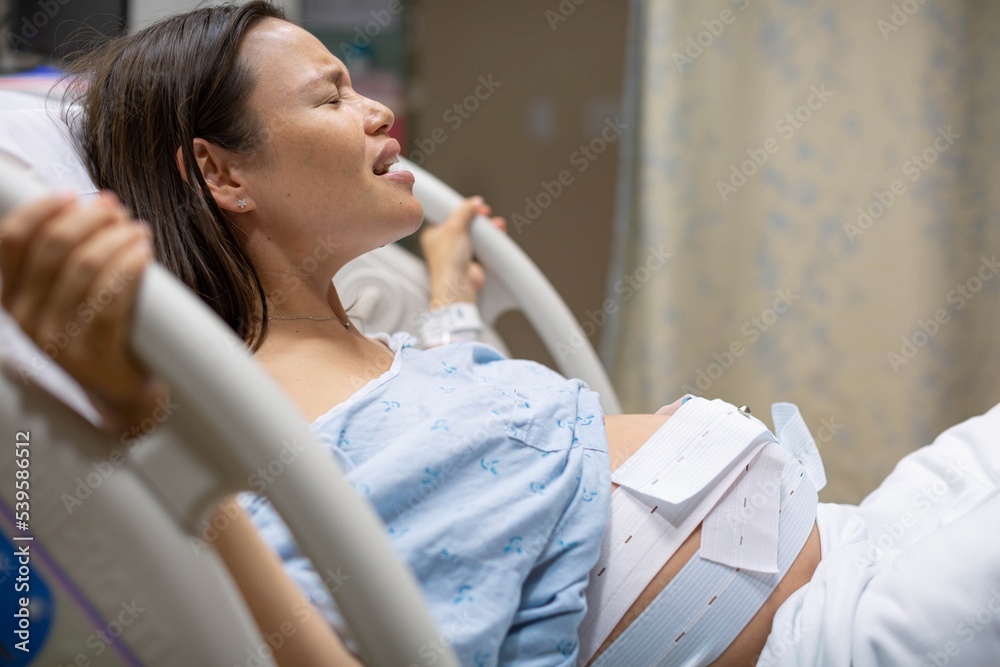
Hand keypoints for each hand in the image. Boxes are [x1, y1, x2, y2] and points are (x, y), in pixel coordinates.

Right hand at [0, 192, 163, 432]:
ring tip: (137, 229)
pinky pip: (112, 298)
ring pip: (86, 267)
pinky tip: (143, 252)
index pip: (10, 241)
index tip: (73, 195)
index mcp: (11, 298)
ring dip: (117, 237)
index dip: (40, 210)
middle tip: (117, 210)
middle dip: (89, 219)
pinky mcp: (93, 355)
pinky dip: (129, 265)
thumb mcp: (67, 294)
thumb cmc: (100, 328)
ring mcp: (57, 339)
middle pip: (54, 247)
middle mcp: (25, 319)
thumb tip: (91, 201)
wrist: (122, 390)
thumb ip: (64, 256)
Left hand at [419, 196, 505, 309]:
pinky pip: (483, 246)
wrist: (458, 285)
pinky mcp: (472, 261)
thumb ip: (464, 211)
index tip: (474, 204)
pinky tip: (498, 233)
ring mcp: (459, 253)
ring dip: (487, 228)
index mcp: (433, 233)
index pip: (448, 215)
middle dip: (477, 218)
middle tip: (485, 213)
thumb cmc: (448, 259)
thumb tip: (475, 201)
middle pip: (464, 224)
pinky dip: (491, 240)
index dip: (462, 208)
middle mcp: (445, 243)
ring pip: (475, 234)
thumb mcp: (455, 227)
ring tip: (496, 224)